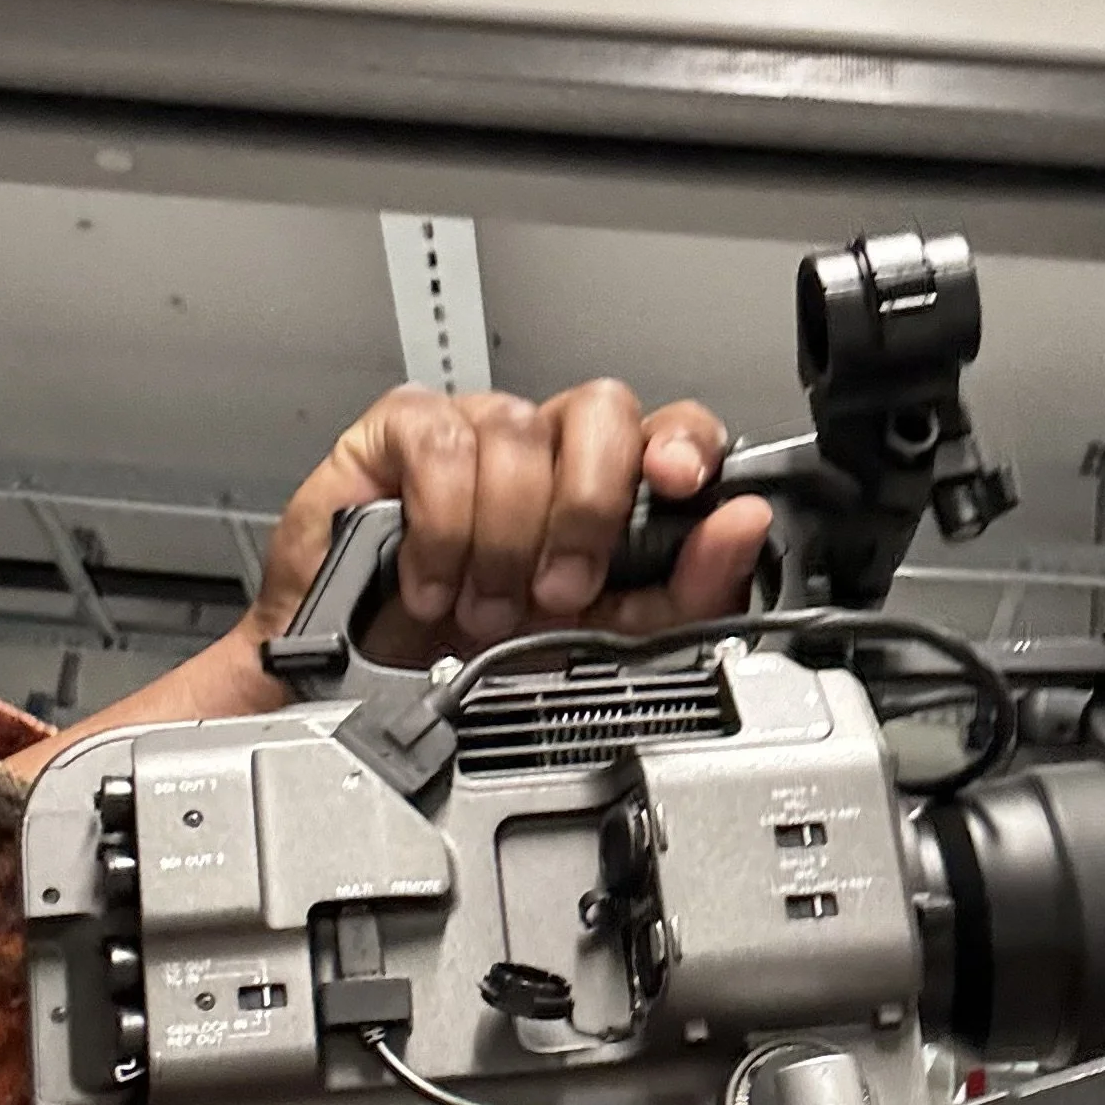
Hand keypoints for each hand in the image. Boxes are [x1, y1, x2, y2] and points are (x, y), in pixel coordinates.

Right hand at [4, 382, 769, 778]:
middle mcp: (546, 449)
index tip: (679, 481)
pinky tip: (432, 576)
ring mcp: (475, 430)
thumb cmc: (477, 659)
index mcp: (606, 486)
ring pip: (518, 431)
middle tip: (560, 589)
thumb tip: (740, 527)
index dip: (682, 443)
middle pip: (601, 411)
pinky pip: (442, 445)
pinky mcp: (402, 431)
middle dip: (586, 507)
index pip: (669, 428)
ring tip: (483, 606)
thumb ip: (682, 592)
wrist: (363, 693)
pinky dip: (443, 525)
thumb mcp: (599, 643)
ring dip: (505, 538)